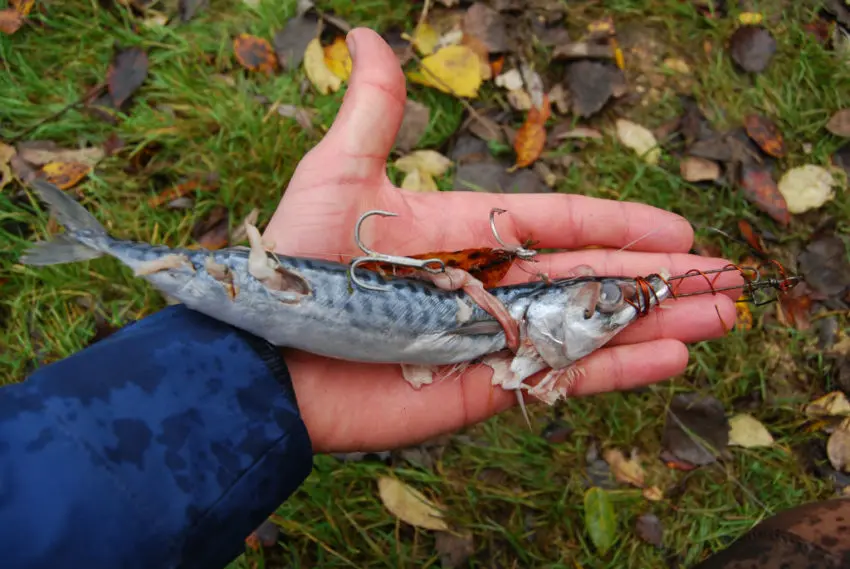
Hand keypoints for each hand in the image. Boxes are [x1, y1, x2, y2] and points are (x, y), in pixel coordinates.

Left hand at [263, 28, 737, 453]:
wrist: (263, 364)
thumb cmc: (294, 268)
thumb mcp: (336, 178)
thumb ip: (372, 116)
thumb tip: (370, 37)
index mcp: (466, 232)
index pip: (559, 222)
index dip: (619, 223)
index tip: (677, 228)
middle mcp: (489, 285)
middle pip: (591, 275)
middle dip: (659, 276)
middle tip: (726, 277)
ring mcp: (492, 339)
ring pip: (590, 325)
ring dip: (657, 319)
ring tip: (721, 315)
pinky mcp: (486, 389)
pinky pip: (563, 376)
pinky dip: (618, 368)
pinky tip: (672, 357)